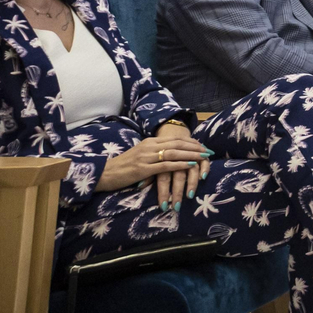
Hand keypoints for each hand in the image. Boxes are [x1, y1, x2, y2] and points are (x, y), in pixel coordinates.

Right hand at [98, 132, 214, 205]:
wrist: (103, 174)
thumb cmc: (122, 167)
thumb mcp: (139, 155)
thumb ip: (153, 153)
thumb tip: (168, 154)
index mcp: (149, 142)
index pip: (174, 139)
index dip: (190, 141)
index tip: (203, 145)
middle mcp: (150, 146)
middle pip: (177, 143)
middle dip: (195, 147)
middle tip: (209, 150)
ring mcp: (146, 157)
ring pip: (174, 152)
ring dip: (191, 154)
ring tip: (204, 156)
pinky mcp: (144, 169)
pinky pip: (165, 165)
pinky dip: (180, 164)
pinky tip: (190, 164)